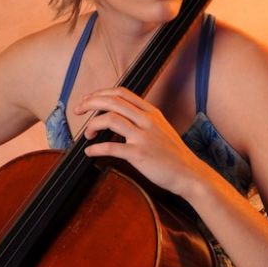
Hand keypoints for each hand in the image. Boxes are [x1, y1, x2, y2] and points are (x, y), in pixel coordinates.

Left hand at [74, 87, 204, 196]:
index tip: (88, 99)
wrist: (190, 173)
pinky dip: (95, 148)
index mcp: (151, 112)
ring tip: (87, 134)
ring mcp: (144, 137)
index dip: (101, 93)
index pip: (121, 93)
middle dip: (90, 103)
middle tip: (77, 110)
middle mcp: (147, 120)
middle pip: (112, 101)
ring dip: (92, 125)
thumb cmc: (174, 155)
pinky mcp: (139, 154)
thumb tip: (122, 116)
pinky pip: (111, 147)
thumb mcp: (162, 128)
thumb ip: (144, 119)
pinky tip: (89, 151)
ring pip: (110, 119)